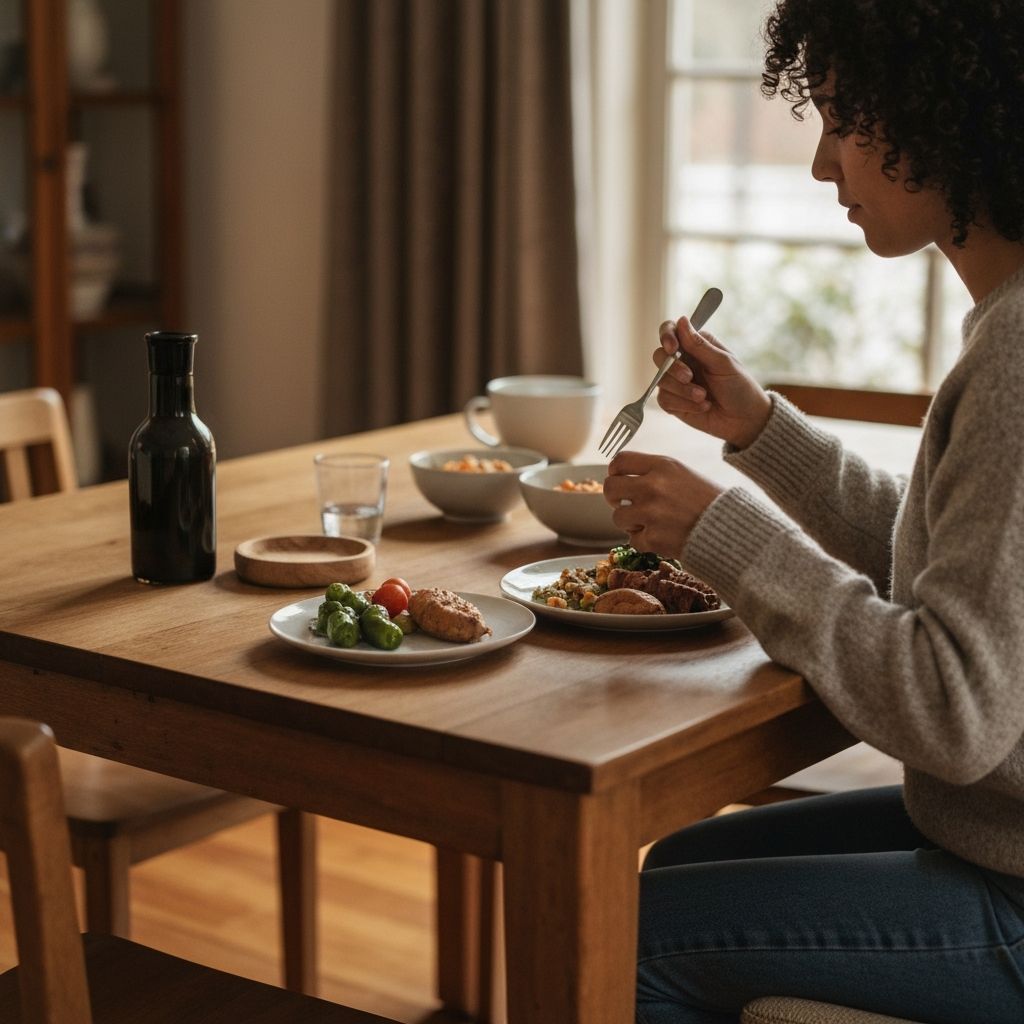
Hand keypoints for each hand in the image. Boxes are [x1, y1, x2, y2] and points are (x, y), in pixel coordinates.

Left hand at [604, 450, 722, 559]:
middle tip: (623, 504)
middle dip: (613, 498)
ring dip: (630, 522)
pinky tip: (662, 536)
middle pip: (610, 488)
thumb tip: (621, 476)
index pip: (619, 460)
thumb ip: (653, 473)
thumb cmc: (706, 501)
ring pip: (617, 517)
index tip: (618, 479)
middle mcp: (653, 486)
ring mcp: (651, 513)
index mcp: (662, 466)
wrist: (728, 529)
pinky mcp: (653, 538)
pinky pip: (632, 540)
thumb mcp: (682, 474)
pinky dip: (644, 541)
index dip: (614, 472)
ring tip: (650, 523)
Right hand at [654, 316, 770, 448]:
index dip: (666, 337)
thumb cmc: (739, 387)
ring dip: (683, 391)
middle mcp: (683, 360)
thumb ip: (700, 345)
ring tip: (704, 397)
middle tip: (689, 377)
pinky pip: (664, 400)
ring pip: (660, 380)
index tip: (673, 348)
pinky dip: (684, 404)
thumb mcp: (723, 363)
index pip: (670, 330)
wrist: (744, 419)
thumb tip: (682, 320)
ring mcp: (676, 382)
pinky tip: (702, 407)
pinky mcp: (673, 401)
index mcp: (696, 345)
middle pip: (659, 356)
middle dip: (673, 368)